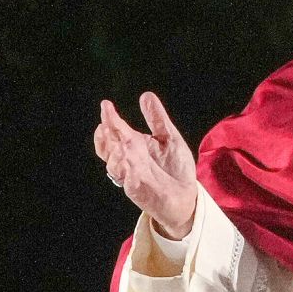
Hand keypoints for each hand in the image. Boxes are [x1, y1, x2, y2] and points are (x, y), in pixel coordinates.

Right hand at [94, 92, 197, 238]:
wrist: (186, 195)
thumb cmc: (175, 168)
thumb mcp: (168, 137)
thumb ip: (157, 118)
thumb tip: (146, 95)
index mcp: (134, 146)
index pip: (115, 132)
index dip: (109, 120)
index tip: (107, 106)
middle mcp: (128, 160)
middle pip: (110, 146)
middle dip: (108, 134)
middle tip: (107, 121)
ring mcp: (131, 175)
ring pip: (115, 162)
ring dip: (114, 151)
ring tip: (117, 138)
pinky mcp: (137, 190)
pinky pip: (127, 179)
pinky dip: (125, 169)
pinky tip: (126, 158)